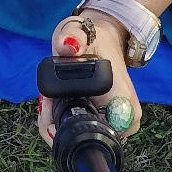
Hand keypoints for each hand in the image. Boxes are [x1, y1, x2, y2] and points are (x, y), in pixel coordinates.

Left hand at [37, 21, 141, 144]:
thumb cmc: (93, 38)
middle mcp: (126, 117)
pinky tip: (57, 106)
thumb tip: (67, 46)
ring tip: (50, 99)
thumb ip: (71, 35)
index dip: (66, 128)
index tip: (49, 104)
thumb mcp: (78, 29)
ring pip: (83, 142)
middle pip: (87, 142)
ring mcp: (120, 125)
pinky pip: (84, 135)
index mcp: (121, 97)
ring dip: (58, 125)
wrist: (105, 43)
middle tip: (46, 100)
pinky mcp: (112, 126)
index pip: (100, 134)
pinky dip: (64, 124)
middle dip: (57, 126)